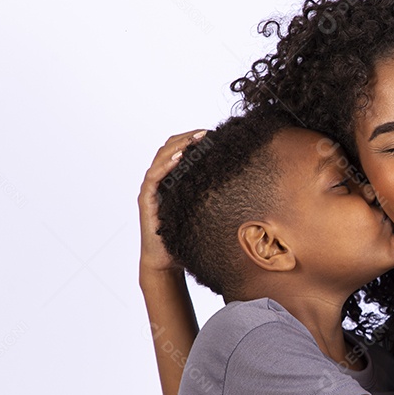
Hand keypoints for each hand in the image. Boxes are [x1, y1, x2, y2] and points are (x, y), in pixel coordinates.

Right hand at [138, 130, 206, 273]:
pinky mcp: (147, 200)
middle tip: (206, 132)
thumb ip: (215, 200)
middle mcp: (159, 181)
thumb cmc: (186, 238)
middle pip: (169, 148)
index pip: (178, 150)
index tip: (212, 133)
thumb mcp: (205, 214)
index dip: (192, 139)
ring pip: (160, 158)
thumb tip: (246, 190)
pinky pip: (154, 177)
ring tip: (194, 140)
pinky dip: (166, 164)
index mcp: (172, 180)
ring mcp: (151, 189)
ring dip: (178, 146)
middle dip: (187, 137)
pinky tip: (180, 158)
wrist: (167, 262)